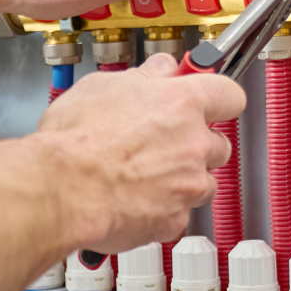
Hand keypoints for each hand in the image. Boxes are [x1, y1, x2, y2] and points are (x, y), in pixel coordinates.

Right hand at [33, 54, 245, 253]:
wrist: (63, 189)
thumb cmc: (76, 140)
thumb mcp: (102, 87)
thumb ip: (142, 77)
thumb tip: (159, 69)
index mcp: (181, 104)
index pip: (227, 94)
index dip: (217, 98)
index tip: (207, 101)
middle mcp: (193, 144)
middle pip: (219, 143)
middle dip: (197, 144)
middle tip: (165, 143)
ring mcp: (188, 185)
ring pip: (203, 183)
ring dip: (182, 179)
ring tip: (144, 176)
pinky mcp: (173, 220)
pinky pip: (178, 214)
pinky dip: (161, 209)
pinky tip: (134, 200)